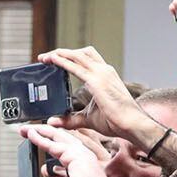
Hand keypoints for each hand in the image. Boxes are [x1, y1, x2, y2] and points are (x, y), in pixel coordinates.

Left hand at [18, 124, 113, 176]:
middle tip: (25, 131)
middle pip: (59, 140)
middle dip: (42, 133)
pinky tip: (30, 135)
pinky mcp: (78, 153)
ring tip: (26, 129)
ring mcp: (81, 154)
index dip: (45, 144)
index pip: (60, 150)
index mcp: (77, 166)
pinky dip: (41, 138)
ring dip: (40, 131)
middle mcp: (80, 158)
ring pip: (58, 137)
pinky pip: (55, 143)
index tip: (32, 141)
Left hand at [40, 47, 166, 148]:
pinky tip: (52, 60)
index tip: (55, 59)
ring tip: (45, 57)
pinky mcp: (97, 81)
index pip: (86, 59)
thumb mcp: (88, 118)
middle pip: (81, 52)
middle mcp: (104, 71)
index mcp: (105, 76)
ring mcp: (101, 74)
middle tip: (46, 58)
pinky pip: (76, 67)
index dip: (71, 56)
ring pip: (77, 55)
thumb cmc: (116, 122)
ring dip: (60, 53)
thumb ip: (71, 119)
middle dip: (62, 52)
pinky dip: (62, 61)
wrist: (131, 124)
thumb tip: (54, 121)